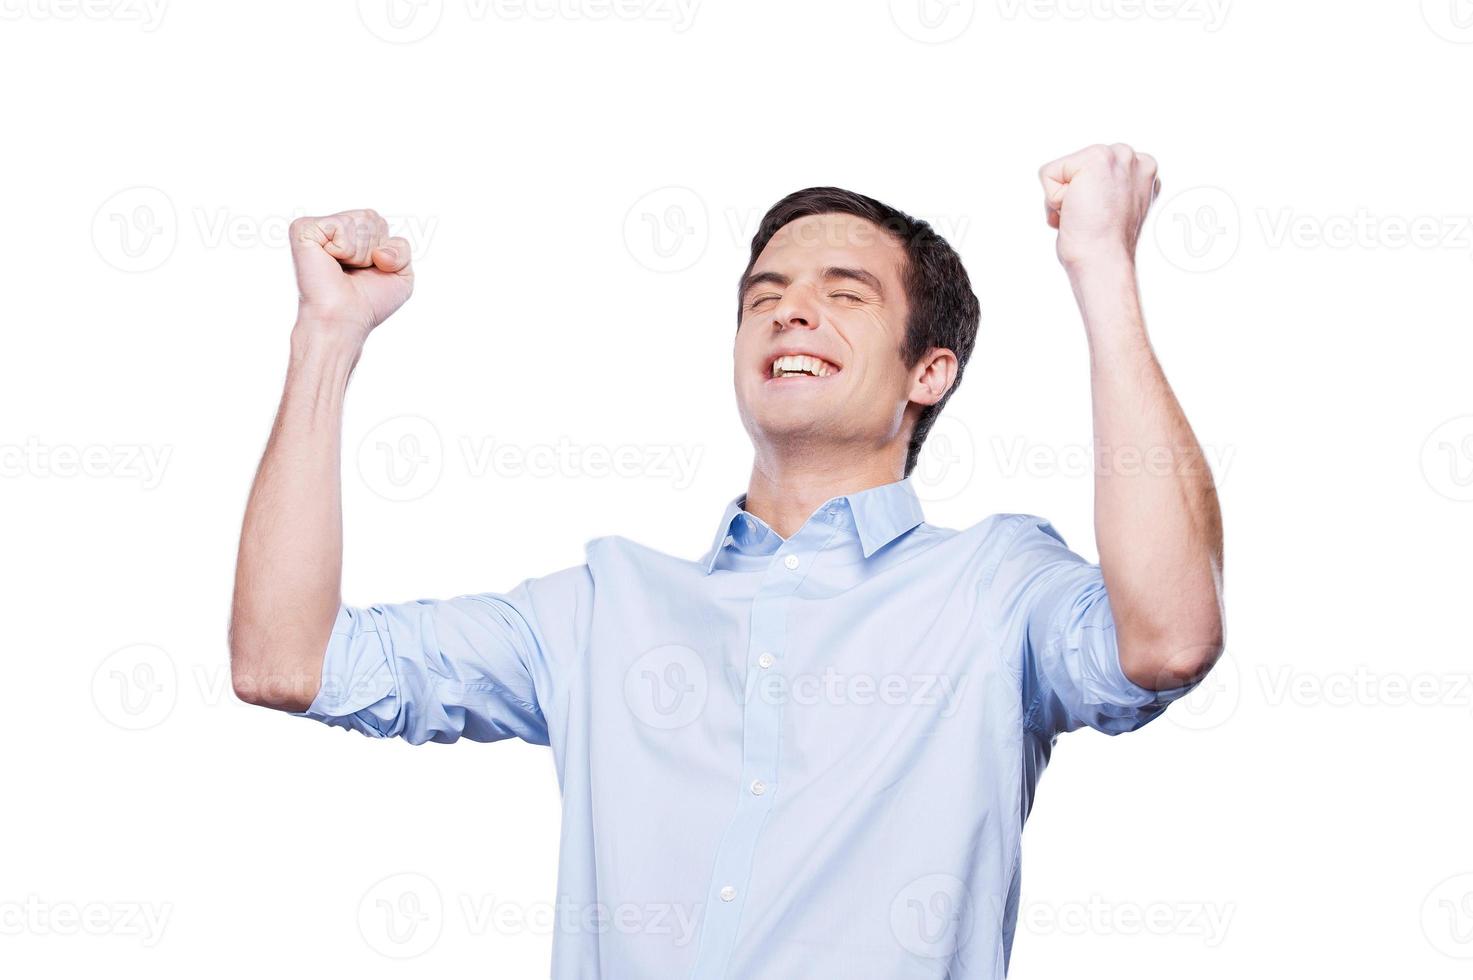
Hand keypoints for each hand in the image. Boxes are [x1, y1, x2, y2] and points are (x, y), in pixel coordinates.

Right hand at [289, 209, 413, 340]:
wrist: (345, 319)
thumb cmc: (368, 303)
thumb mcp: (401, 276)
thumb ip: (402, 249)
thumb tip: (380, 250)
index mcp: (349, 234)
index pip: (379, 222)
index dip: (384, 250)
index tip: (368, 271)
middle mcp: (331, 228)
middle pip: (371, 217)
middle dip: (373, 249)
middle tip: (354, 271)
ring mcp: (315, 227)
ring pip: (359, 221)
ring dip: (360, 252)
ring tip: (342, 268)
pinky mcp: (303, 230)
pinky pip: (340, 225)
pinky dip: (345, 248)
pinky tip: (330, 261)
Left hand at [1039, 144, 1159, 270]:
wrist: (1105, 260)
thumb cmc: (1104, 246)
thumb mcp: (1114, 210)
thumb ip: (1107, 189)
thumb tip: (1088, 191)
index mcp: (1140, 172)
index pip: (1089, 173)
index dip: (1085, 198)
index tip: (1101, 217)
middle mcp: (1133, 159)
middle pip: (1074, 168)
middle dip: (1073, 195)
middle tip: (1091, 218)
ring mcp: (1118, 155)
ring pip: (1061, 171)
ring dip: (1062, 198)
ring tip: (1084, 215)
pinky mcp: (1096, 158)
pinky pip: (1047, 173)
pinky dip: (1052, 199)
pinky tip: (1075, 212)